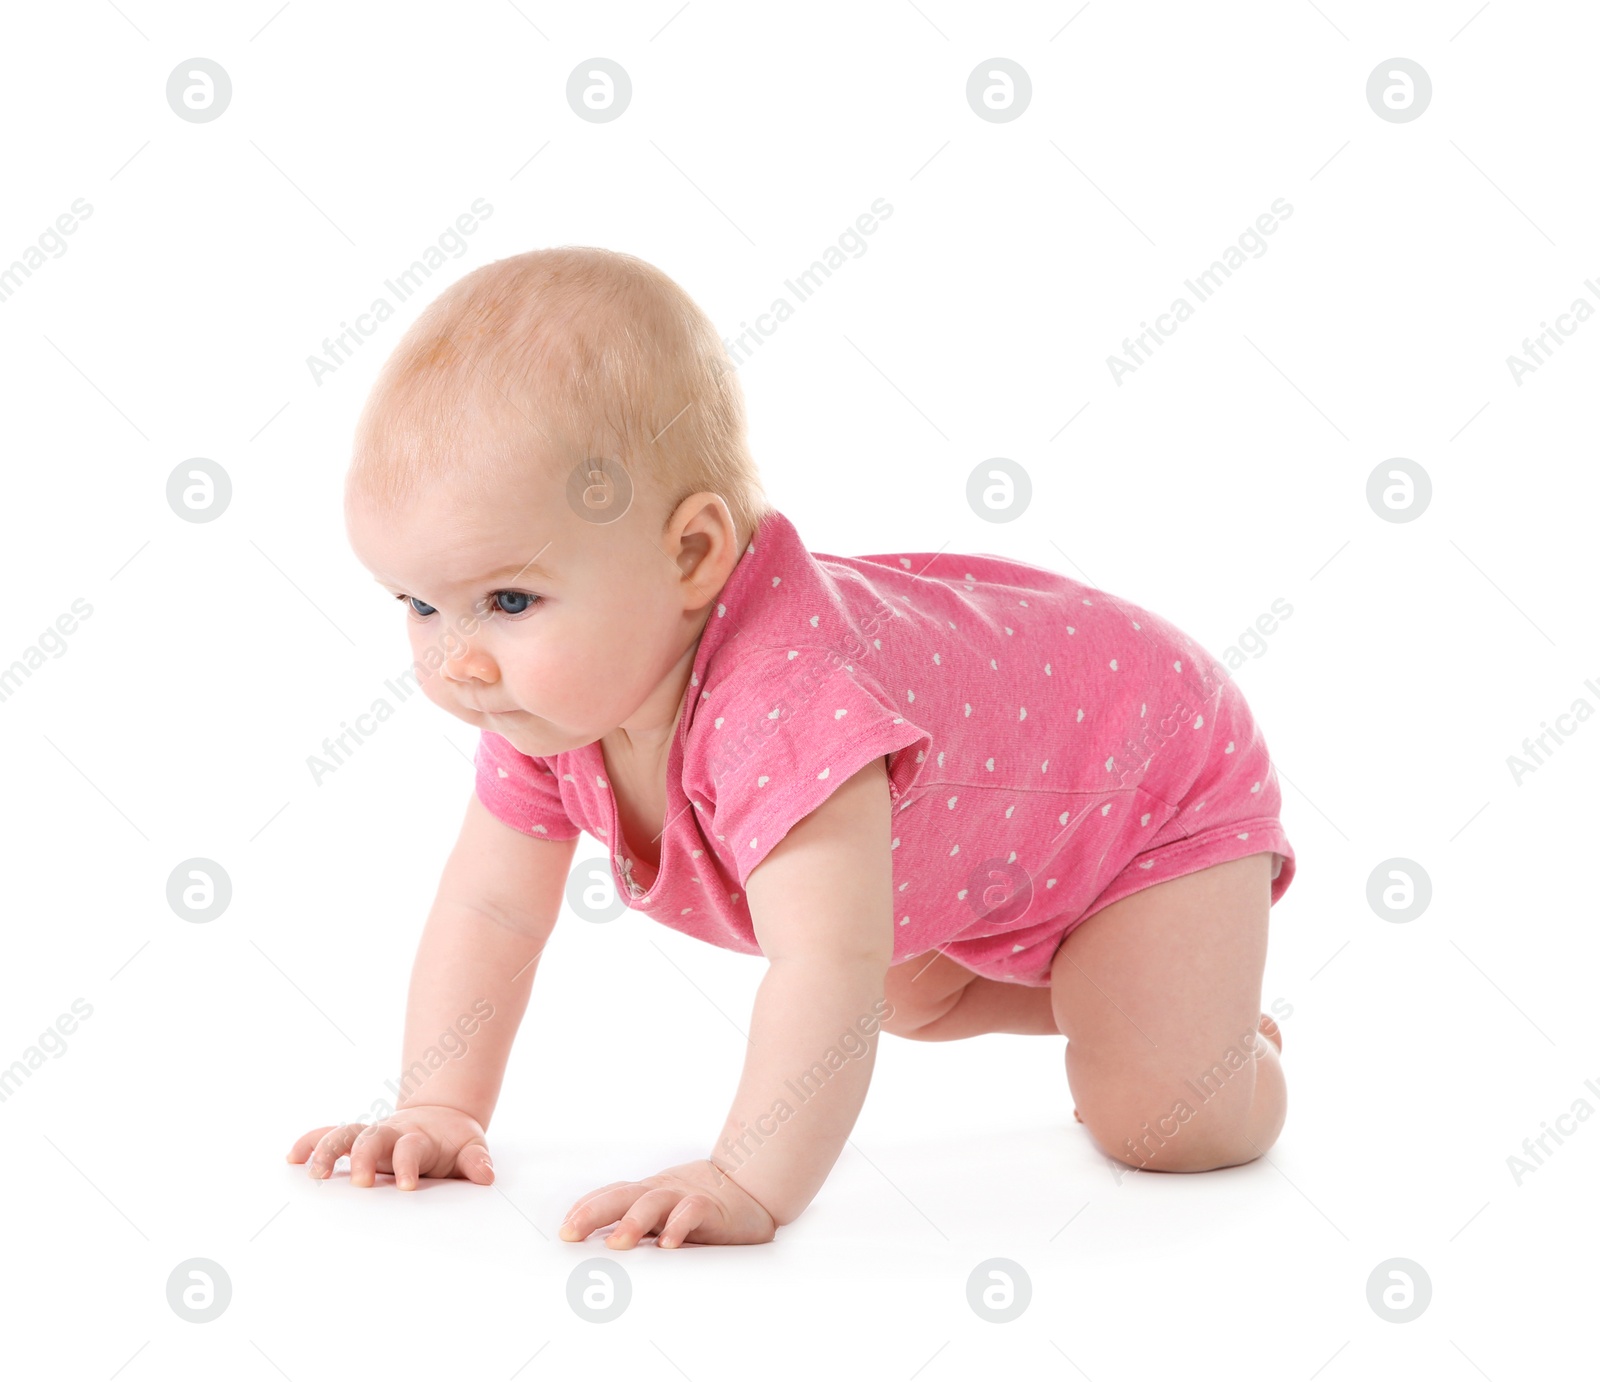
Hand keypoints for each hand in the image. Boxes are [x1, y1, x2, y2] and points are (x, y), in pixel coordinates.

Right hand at [287, 1104, 493, 1189]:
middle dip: (364, 1157)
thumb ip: (476, 1160)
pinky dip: (310, 1143)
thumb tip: (486, 1175)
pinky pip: (329, 1136)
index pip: (411, 1148)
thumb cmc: (454, 1142)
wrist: (440, 1118)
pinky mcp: (356, 1141)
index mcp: (418, 1137)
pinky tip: (292, 1159)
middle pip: (372, 1138)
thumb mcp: (471, 1147)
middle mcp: (390, 1134)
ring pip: (345, 1134)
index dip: (407, 1165)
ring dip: (327, 1150)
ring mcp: (370, 1136)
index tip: (407, 1186)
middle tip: (360, 1183)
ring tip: (312, 1174)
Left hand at [559, 1158, 777, 1248]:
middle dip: (593, 1213)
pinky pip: (692, 1212)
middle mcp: (662, 1191)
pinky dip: (679, 1226)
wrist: (751, 1186)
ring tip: (617, 1244)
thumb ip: (641, 1224)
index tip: (564, 1228)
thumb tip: (603, 1247)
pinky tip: (668, 1243)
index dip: (586, 1208)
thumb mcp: (666, 1211)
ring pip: (653, 1202)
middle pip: (622, 1196)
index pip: (612, 1195)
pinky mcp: (710, 1207)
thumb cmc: (705, 1203)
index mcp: (648, 1193)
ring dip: (633, 1222)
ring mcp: (685, 1196)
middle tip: (571, 1233)